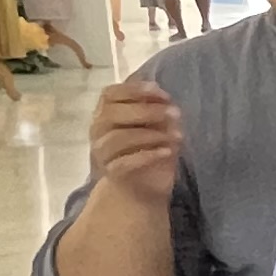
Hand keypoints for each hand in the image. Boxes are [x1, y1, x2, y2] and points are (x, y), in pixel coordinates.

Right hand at [87, 76, 183, 205]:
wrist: (141, 186)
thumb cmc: (147, 148)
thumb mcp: (155, 124)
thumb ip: (155, 108)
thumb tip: (163, 97)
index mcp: (106, 112)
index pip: (110, 94)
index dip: (134, 90)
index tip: (160, 92)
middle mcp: (98, 130)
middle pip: (112, 114)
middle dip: (146, 111)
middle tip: (175, 114)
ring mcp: (102, 152)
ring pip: (117, 138)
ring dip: (150, 134)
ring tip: (176, 135)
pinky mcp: (111, 173)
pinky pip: (125, 162)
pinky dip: (148, 155)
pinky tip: (167, 152)